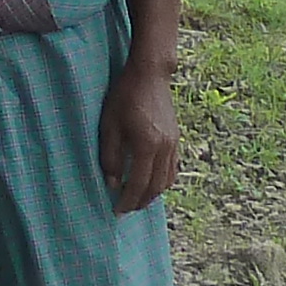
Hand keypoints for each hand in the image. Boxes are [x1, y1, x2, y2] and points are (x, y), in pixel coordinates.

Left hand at [98, 65, 179, 215]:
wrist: (149, 74)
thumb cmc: (124, 96)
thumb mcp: (109, 125)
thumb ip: (110, 157)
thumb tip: (112, 183)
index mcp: (147, 146)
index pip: (138, 184)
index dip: (127, 200)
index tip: (116, 211)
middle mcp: (165, 148)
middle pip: (155, 187)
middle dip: (140, 202)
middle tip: (125, 209)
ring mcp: (174, 144)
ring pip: (167, 181)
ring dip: (152, 194)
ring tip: (137, 199)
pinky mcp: (176, 139)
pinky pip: (172, 169)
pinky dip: (162, 181)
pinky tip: (150, 182)